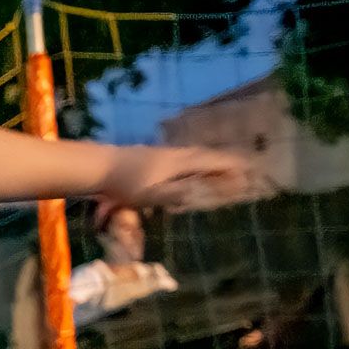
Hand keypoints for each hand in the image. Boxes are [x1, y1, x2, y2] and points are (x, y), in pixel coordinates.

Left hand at [97, 146, 271, 216]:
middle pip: (207, 156)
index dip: (232, 168)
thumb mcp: (152, 194)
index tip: (250, 172)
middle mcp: (175, 154)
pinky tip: (190, 170)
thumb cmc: (125, 183)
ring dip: (210, 163)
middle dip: (226, 164)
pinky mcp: (153, 157)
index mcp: (180, 162)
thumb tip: (200, 194)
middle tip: (242, 171)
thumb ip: (177, 194)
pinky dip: (195, 164)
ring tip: (221, 172)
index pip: (213, 161)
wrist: (98, 166)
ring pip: (194, 156)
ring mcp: (163, 154)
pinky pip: (183, 159)